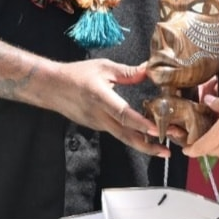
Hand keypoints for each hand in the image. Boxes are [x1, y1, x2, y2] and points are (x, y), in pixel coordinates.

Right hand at [47, 59, 169, 157]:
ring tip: (161, 149)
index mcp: (101, 98)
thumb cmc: (77, 75)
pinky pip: (117, 132)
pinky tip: (144, 136)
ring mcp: (98, 124)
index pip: (123, 114)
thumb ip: (127, 72)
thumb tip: (149, 70)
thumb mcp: (103, 67)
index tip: (157, 130)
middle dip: (147, 146)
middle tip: (166, 151)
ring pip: (122, 137)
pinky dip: (131, 136)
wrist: (52, 88)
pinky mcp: (97, 126)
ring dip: (142, 144)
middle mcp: (100, 116)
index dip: (141, 123)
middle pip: (125, 135)